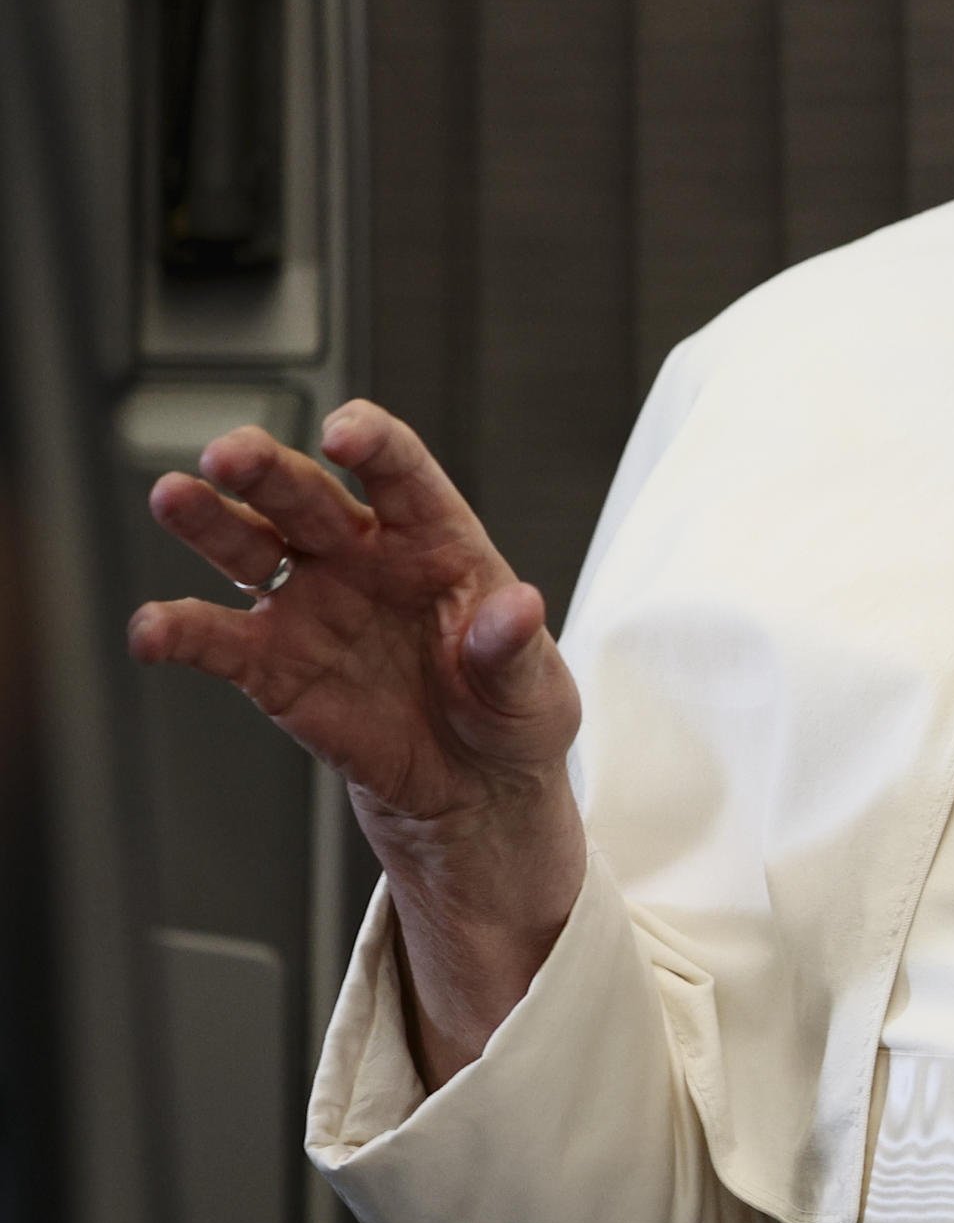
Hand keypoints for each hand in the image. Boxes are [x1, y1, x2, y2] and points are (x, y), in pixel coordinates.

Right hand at [127, 400, 586, 1078]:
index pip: (400, 473)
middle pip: (306, 494)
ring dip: (208, 519)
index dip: (372, 443)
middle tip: (230, 454)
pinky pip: (217, 640)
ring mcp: (309, 604)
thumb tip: (517, 608)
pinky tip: (152, 631)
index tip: (345, 436)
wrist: (472, 786)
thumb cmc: (509, 715)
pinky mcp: (271, 663)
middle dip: (267, 468)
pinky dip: (179, 632)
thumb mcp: (533, 689)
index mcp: (435, 541)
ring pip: (248, 544)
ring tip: (175, 496)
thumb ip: (514, 648)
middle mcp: (361, 556)